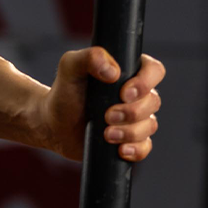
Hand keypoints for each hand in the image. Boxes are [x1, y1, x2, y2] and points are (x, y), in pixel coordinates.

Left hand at [31, 47, 165, 162]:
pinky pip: (144, 147)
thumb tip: (113, 71)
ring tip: (106, 134)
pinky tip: (120, 149)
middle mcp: (137, 95)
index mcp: (128, 72)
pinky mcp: (129, 141)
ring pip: (149, 125)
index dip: (146, 82)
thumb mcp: (70, 67)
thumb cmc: (64, 92)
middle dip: (132, 112)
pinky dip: (135, 150)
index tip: (124, 93)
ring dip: (129, 132)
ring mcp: (135, 119)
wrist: (53, 124)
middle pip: (153, 102)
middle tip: (107, 115)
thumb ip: (89, 57)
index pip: (154, 71)